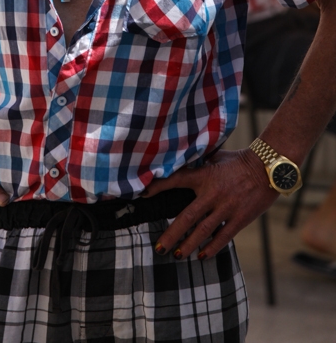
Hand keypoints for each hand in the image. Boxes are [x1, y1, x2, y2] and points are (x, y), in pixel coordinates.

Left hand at [146, 148, 276, 259]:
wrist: (268, 167)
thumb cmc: (240, 160)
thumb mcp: (217, 157)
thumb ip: (201, 163)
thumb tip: (183, 159)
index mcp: (205, 176)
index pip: (176, 180)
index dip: (159, 186)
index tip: (144, 194)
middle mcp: (212, 194)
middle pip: (187, 217)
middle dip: (171, 234)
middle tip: (160, 247)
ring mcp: (226, 208)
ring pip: (203, 231)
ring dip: (188, 245)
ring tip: (177, 255)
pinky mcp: (240, 218)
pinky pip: (223, 237)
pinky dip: (212, 247)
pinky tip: (202, 256)